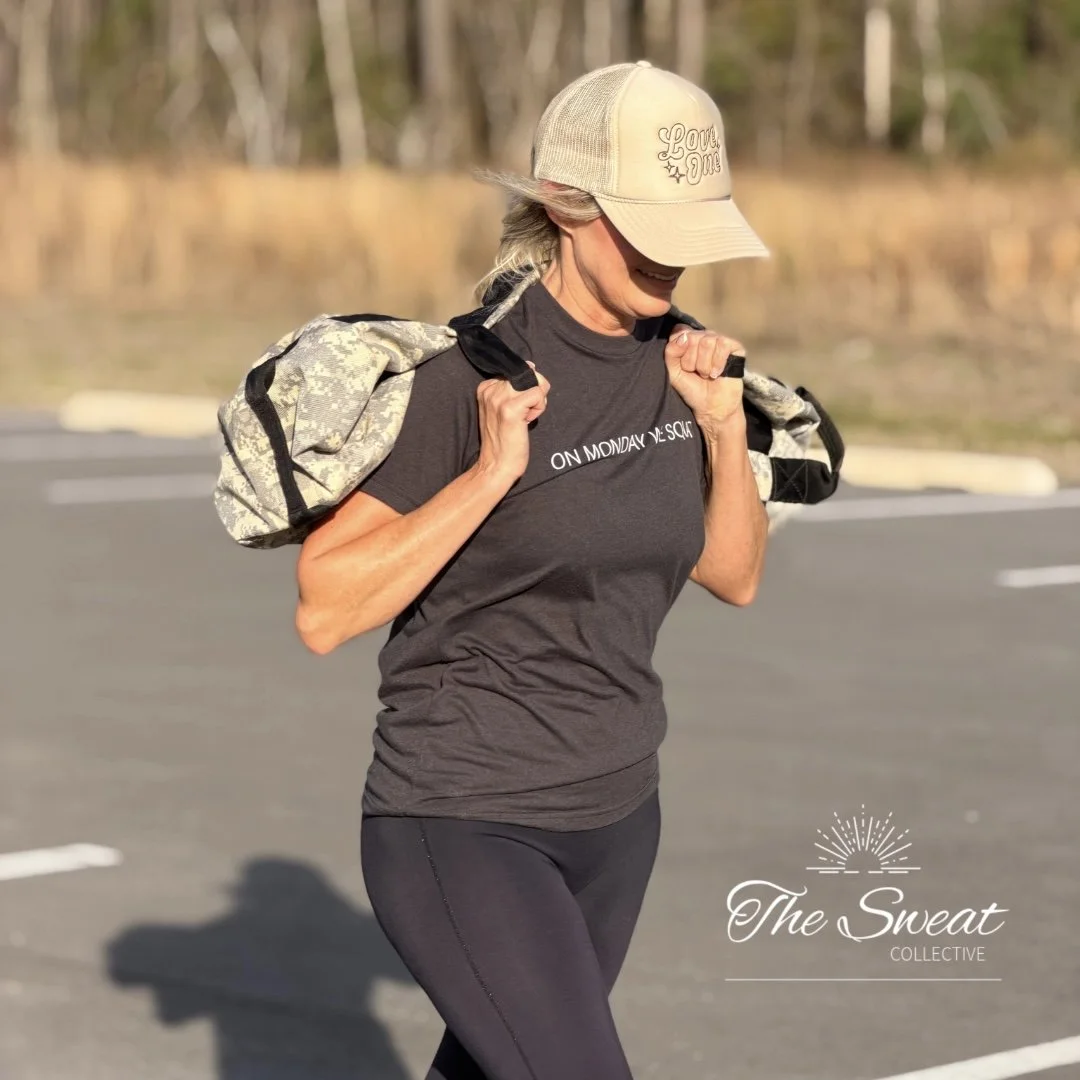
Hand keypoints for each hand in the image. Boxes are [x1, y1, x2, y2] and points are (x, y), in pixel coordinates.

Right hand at [473, 361, 549, 482]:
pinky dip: (539, 408)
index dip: (525, 390)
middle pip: (529, 374)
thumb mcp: (504, 408)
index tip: (517, 409)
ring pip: (535, 383)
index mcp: (486, 387)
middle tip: (523, 414)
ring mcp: (499, 398)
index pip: (519, 371)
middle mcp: (490, 389)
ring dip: (537, 403)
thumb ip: (515, 388)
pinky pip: (538, 394)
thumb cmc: (504, 439)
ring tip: (524, 419)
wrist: (496, 465)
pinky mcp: (511, 409)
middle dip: (534, 394)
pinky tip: (527, 421)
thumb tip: (532, 366)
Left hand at [664, 325, 745, 433]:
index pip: (679, 331)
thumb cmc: (692, 388)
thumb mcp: (674, 372)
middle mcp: (704, 335)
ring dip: (704, 366)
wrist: (711, 406)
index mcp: (689, 339)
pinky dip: (717, 364)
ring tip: (707, 375)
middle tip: (697, 373)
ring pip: (707, 342)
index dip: (678, 351)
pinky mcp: (735, 347)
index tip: (683, 366)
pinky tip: (717, 373)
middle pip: (692, 338)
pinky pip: (723, 345)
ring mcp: (720, 340)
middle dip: (691, 362)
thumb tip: (684, 337)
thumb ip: (671, 352)